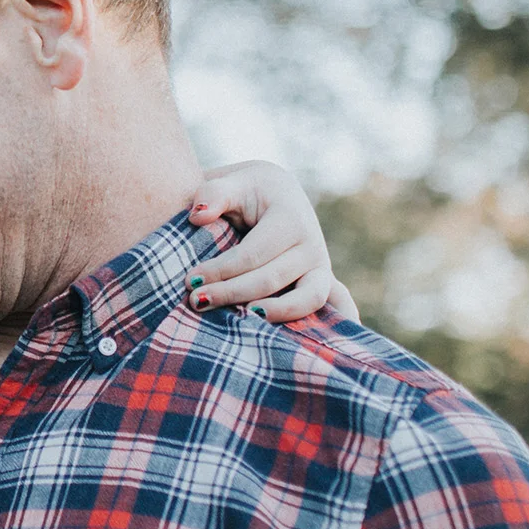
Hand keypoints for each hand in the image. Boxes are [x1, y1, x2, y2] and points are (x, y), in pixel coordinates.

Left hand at [187, 161, 355, 323]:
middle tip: (196, 302)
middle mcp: (311, 244)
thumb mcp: (231, 182)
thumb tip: (198, 214)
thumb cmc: (245, 191)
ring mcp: (320, 267)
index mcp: (290, 218)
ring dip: (277, 314)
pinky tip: (320, 345)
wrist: (274, 193)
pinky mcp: (321, 282)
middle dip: (233, 293)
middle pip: (272, 279)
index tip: (190, 282)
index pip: (252, 254)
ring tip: (244, 321)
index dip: (221, 270)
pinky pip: (336, 304)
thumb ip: (213, 193)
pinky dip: (339, 321)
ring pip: (308, 299)